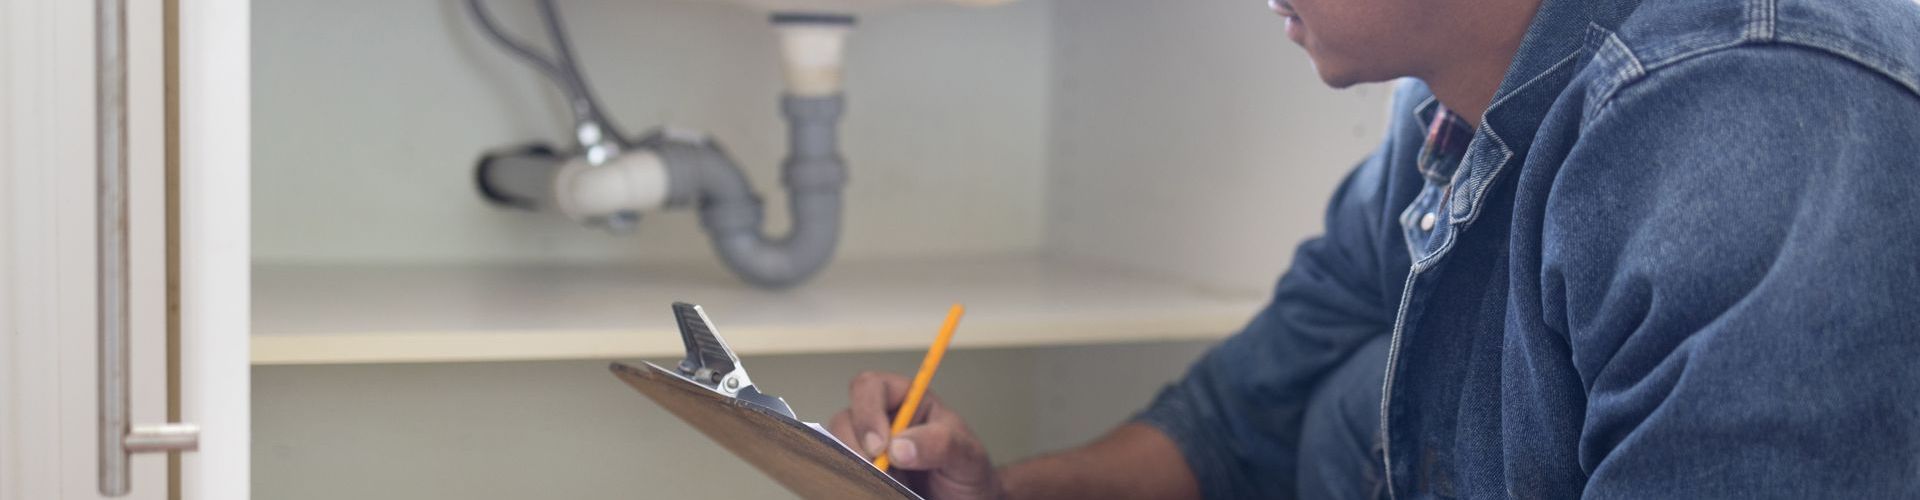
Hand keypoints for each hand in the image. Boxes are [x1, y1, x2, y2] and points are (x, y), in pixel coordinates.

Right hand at [827, 371, 1003, 499]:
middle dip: (856, 447)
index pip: (871, 387)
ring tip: (887, 486)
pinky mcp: (860, 473)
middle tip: (879, 473)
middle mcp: (881, 421)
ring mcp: (867, 449)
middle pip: (844, 419)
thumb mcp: (966, 455)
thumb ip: (940, 444)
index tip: (880, 446)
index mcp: (907, 401)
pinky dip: (851, 483)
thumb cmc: (968, 472)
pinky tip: (875, 491)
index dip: (868, 412)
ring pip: (837, 450)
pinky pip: (841, 474)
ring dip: (856, 470)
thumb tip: (899, 447)